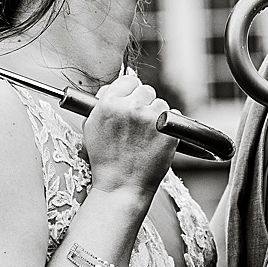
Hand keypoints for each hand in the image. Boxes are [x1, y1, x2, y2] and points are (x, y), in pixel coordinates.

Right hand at [83, 71, 175, 197]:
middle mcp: (131, 107)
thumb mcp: (92, 128)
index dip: (130, 91)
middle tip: (139, 121)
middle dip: (144, 103)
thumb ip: (101, 105)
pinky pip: (176, 116)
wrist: (120, 186)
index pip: (128, 80)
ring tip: (147, 134)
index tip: (132, 101)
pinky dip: (170, 126)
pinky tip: (158, 139)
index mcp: (109, 103)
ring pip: (161, 103)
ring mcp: (152, 118)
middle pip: (146, 89)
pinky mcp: (169, 129)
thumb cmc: (105, 161)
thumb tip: (111, 90)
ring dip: (157, 115)